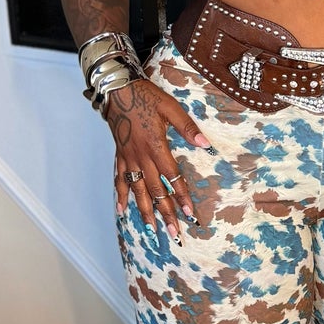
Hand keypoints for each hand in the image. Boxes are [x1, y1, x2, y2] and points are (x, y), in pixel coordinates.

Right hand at [106, 78, 212, 240]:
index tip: (189, 214)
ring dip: (145, 211)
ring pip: (138, 190)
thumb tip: (205, 145)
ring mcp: (129, 158)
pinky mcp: (120, 155)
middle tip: (174, 233)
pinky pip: (120, 179)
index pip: (172, 177)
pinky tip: (122, 210)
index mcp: (156, 146)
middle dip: (165, 213)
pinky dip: (121, 195)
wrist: (117, 90)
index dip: (181, 196)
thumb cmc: (146, 96)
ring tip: (152, 229)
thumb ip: (187, 128)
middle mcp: (141, 157)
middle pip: (155, 190)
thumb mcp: (171, 108)